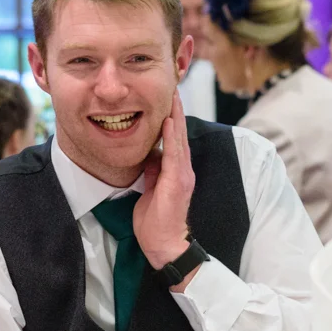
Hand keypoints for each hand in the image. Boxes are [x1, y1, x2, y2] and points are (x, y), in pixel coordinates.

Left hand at [133, 90, 195, 269]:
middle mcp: (182, 169)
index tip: (166, 97)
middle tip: (173, 85)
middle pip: (179, 133)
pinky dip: (172, 137)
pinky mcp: (177, 183)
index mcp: (175, 171)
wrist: (164, 245)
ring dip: (176, 116)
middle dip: (176, 109)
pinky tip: (169, 121)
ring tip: (173, 95)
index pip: (173, 138)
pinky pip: (174, 155)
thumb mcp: (150, 189)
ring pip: (179, 139)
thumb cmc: (156, 222)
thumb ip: (152, 171)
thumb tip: (149, 155)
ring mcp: (182, 175)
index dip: (171, 117)